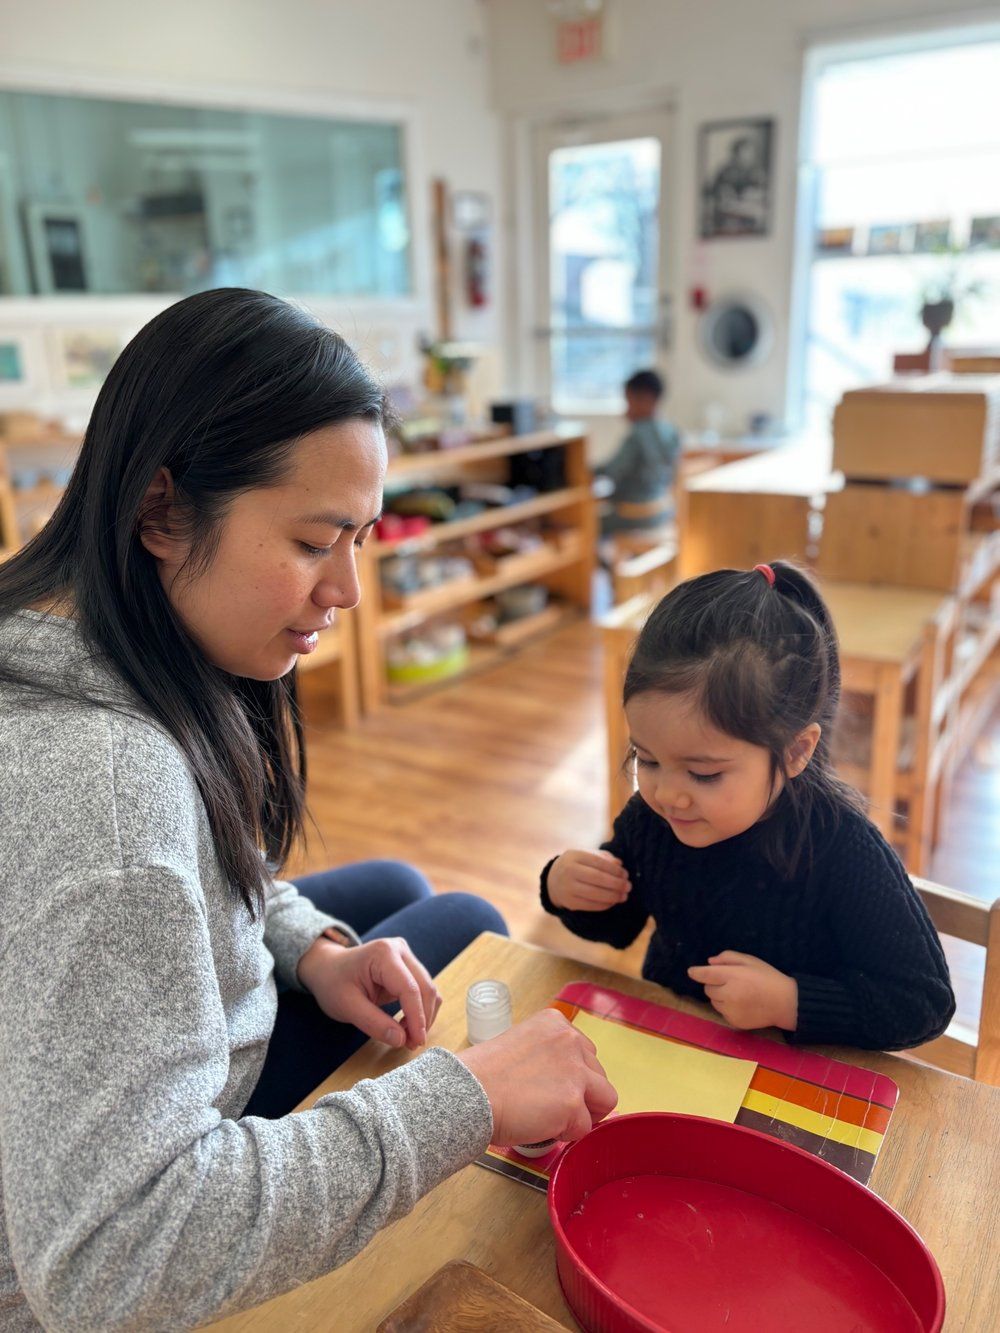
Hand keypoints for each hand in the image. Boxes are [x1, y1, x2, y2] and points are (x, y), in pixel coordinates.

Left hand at [297, 936, 440, 1049]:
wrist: (327, 968)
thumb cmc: (333, 983)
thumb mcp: (347, 1006)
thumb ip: (373, 1023)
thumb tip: (401, 1040)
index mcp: (383, 954)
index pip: (409, 988)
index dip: (416, 1018)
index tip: (416, 1042)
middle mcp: (400, 950)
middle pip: (425, 988)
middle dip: (422, 1019)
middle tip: (412, 1045)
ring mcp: (406, 957)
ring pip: (428, 990)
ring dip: (423, 1016)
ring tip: (407, 1038)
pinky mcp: (408, 967)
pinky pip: (423, 991)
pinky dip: (420, 1010)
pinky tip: (406, 1026)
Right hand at [457, 1009, 617, 1146]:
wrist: (469, 1093)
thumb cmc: (483, 1076)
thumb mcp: (521, 1045)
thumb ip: (548, 1055)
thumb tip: (565, 1080)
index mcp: (555, 1023)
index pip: (585, 1053)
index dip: (572, 1076)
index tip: (551, 1086)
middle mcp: (570, 1040)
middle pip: (599, 1075)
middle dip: (582, 1094)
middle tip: (551, 1106)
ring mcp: (575, 1071)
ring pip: (605, 1100)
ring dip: (583, 1113)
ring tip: (552, 1118)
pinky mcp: (573, 1102)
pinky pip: (585, 1128)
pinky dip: (567, 1134)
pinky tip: (543, 1127)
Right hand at [547, 850, 630, 911]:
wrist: (553, 880)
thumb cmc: (577, 865)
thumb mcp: (586, 855)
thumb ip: (604, 857)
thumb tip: (619, 865)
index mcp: (574, 855)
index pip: (599, 863)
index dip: (615, 870)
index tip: (625, 874)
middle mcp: (569, 871)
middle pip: (598, 878)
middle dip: (616, 884)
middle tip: (628, 886)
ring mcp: (567, 888)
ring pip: (595, 894)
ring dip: (613, 896)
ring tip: (624, 896)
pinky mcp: (569, 902)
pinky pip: (591, 905)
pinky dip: (605, 905)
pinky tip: (613, 902)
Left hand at [687, 951, 797, 1030]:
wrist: (785, 1003)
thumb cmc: (768, 978)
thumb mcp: (750, 960)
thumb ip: (728, 958)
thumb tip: (709, 962)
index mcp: (733, 977)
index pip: (706, 975)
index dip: (696, 972)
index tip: (691, 972)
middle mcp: (729, 995)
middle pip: (708, 989)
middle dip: (715, 984)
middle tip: (731, 982)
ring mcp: (731, 1011)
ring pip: (714, 1002)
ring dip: (720, 997)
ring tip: (738, 993)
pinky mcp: (734, 1022)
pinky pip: (722, 1013)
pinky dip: (727, 1008)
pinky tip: (742, 1004)